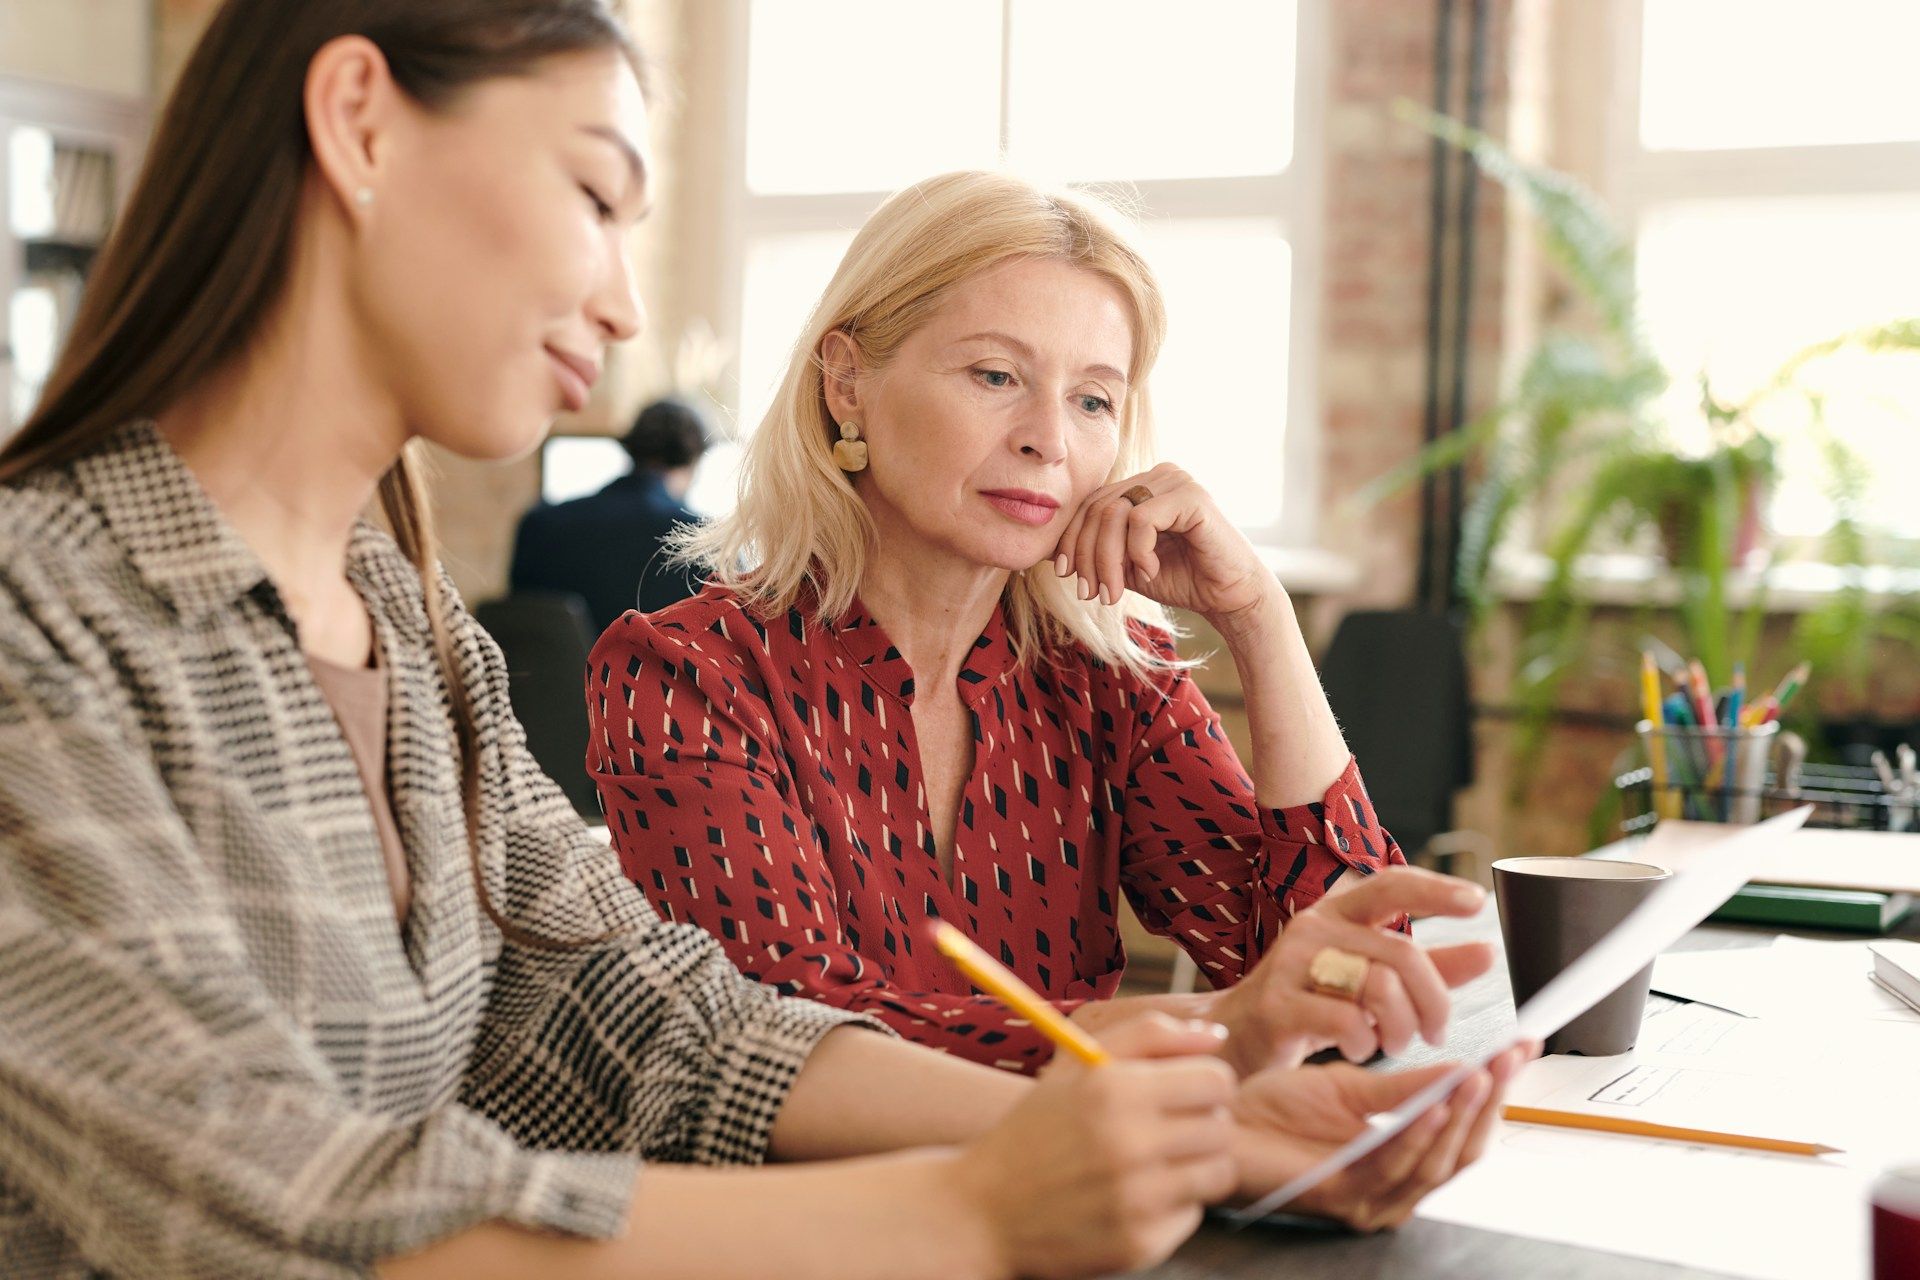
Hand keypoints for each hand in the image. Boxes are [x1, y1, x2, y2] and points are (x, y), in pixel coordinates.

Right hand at [948, 1015, 1238, 1278]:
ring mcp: (1136, 1200)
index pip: (1217, 1080)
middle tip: (1169, 1129)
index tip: (1185, 1092)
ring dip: (1195, 1166)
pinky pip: (1192, 1217)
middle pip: (1223, 1128)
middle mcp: (1129, 1144)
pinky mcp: (1139, 1245)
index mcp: (1114, 1089)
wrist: (982, 1212)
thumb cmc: (1036, 1129)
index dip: (1206, 1083)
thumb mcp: (1076, 1065)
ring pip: (1218, 1174)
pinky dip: (1171, 1207)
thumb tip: (1216, 1037)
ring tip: (1156, 1163)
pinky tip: (1134, 1198)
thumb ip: (1149, 1035)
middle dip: (1203, 1124)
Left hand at [1051, 462, 1274, 624]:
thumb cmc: (1182, 578)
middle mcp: (1157, 475)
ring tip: (1114, 592)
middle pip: (1097, 508)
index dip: (1071, 539)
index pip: (1091, 503)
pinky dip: (1138, 551)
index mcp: (1142, 485)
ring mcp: (1175, 481)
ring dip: (1107, 559)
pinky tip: (1149, 571)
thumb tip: (1048, 550)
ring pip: (1115, 513)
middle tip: (1088, 592)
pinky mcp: (1191, 496)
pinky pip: (1141, 519)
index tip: (1065, 575)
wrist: (1229, 596)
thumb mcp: (1126, 564)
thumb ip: (1097, 550)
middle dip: (1086, 555)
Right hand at [1210, 867, 1496, 1075]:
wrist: (1240, 1035)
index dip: (1436, 890)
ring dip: (1402, 1026)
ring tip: (1398, 1044)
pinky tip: (1360, 1048)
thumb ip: (1429, 968)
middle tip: (1437, 1031)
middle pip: (1400, 952)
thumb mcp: (1370, 980)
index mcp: (1338, 913)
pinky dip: (1364, 1041)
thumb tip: (1487, 951)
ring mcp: (1291, 964)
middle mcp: (1314, 929)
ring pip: (1376, 985)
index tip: (1476, 901)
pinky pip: (1343, 1020)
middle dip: (1433, 999)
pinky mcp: (1278, 1004)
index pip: (1391, 884)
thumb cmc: (1312, 1003)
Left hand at [1230, 1043, 1536, 1231]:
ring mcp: (1371, 1200)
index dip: (1495, 1091)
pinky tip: (1436, 1100)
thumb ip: (1406, 1086)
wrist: (1218, 1125)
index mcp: (1399, 1163)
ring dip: (1462, 1114)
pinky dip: (1418, 1132)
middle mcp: (1394, 1190)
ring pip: (1436, 1161)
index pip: (1463, 1131)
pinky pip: (1391, 1164)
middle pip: (1462, 1151)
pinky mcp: (1343, 1197)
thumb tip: (1464, 1065)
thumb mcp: (1350, 1088)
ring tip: (1481, 1072)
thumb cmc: (1272, 1111)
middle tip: (1511, 1056)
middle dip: (1491, 1101)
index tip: (1521, 1046)